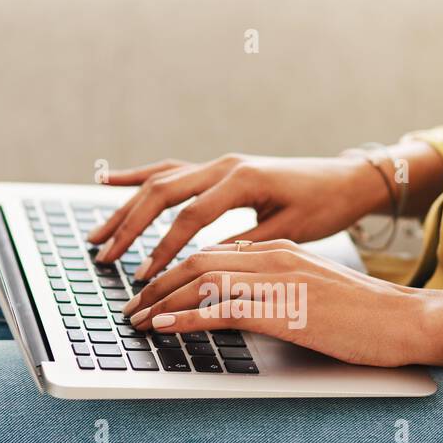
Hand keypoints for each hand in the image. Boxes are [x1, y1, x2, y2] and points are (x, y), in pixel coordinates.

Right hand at [87, 154, 387, 279]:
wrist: (345, 180)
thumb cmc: (325, 206)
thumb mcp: (291, 232)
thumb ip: (245, 246)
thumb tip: (204, 267)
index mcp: (244, 179)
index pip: (191, 217)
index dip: (164, 249)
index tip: (143, 278)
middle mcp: (225, 165)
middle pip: (162, 193)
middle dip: (129, 228)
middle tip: (104, 258)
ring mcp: (218, 164)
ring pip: (159, 182)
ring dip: (125, 209)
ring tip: (97, 236)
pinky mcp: (216, 170)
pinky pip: (168, 171)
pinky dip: (137, 178)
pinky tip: (107, 182)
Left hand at [120, 239, 442, 370]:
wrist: (406, 320)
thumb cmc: (364, 315)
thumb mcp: (313, 293)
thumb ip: (277, 291)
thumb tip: (240, 306)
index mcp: (280, 250)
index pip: (213, 253)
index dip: (174, 271)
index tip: (151, 292)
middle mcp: (275, 257)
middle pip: (198, 261)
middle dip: (157, 285)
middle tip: (131, 307)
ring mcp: (279, 282)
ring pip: (203, 281)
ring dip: (163, 302)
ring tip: (137, 320)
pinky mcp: (286, 311)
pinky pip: (223, 310)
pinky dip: (186, 319)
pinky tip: (165, 328)